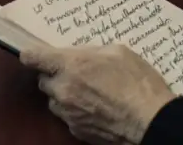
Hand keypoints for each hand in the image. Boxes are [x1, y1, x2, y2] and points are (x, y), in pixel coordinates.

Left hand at [20, 43, 176, 143]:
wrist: (150, 122)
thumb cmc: (138, 83)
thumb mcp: (118, 52)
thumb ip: (92, 52)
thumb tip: (81, 56)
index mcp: (71, 65)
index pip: (32, 57)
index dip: (31, 54)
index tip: (35, 53)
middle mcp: (63, 90)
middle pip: (43, 80)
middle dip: (55, 75)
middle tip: (75, 72)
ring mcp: (68, 113)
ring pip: (54, 100)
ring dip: (63, 94)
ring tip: (88, 92)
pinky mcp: (76, 130)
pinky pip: (67, 116)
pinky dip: (75, 111)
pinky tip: (95, 107)